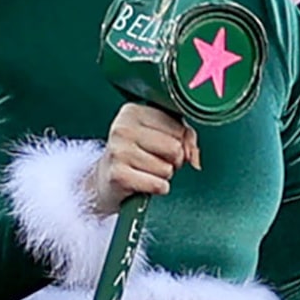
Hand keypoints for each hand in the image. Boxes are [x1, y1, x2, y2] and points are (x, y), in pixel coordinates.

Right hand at [92, 101, 197, 215]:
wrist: (106, 178)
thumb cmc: (137, 154)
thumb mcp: (160, 135)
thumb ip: (185, 136)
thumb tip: (193, 155)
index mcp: (132, 112)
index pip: (178, 128)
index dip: (180, 142)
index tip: (164, 146)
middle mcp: (122, 128)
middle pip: (175, 148)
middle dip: (174, 160)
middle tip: (157, 160)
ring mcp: (118, 152)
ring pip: (167, 169)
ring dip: (163, 175)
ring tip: (147, 171)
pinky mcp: (118, 176)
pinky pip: (158, 185)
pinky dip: (157, 188)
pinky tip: (144, 183)